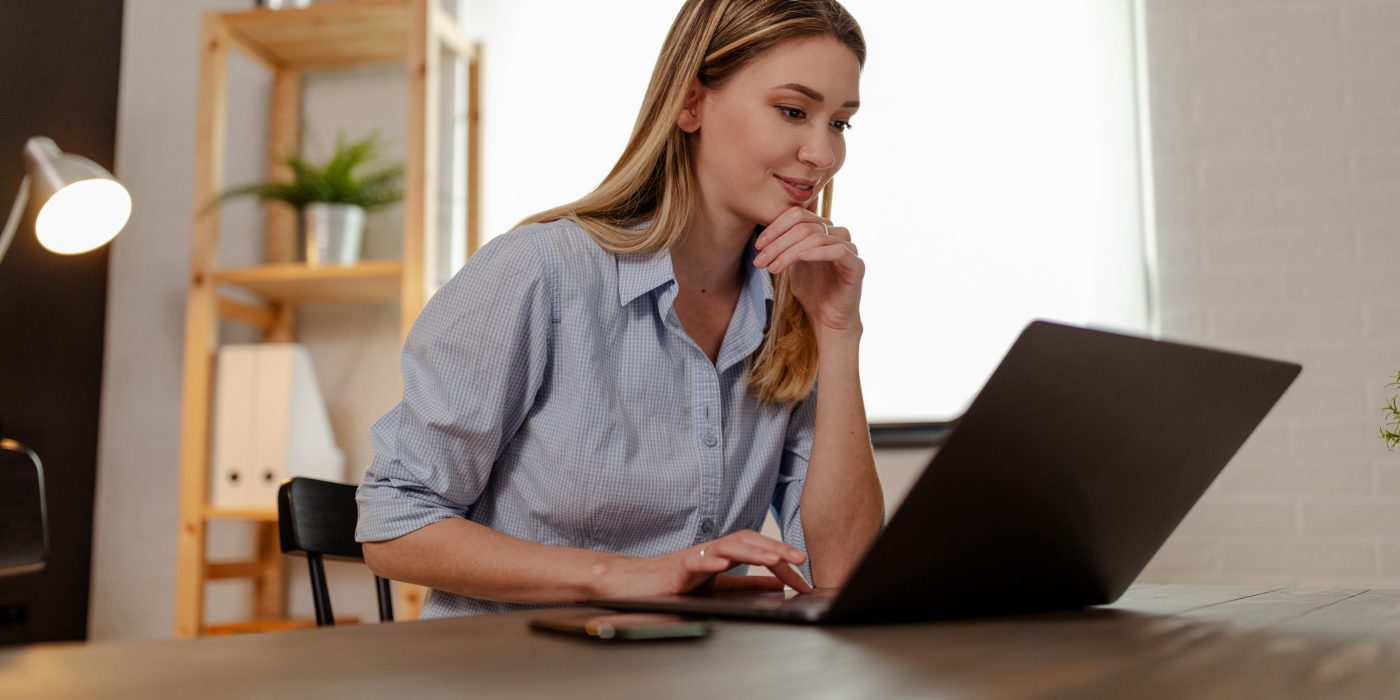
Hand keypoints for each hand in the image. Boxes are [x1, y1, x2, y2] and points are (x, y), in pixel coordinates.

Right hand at [590, 529, 812, 598]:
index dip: (781, 558)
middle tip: (799, 560)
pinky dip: (709, 562)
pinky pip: (693, 562)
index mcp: (722, 554)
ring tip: (773, 559)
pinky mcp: (675, 570)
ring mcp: (693, 557)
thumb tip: (779, 583)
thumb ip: (746, 585)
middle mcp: (711, 551)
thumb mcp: (718, 585)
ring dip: (751, 552)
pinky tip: (723, 565)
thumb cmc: (673, 582)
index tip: (803, 573)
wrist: (633, 584)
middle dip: (775, 548)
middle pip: (746, 540)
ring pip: (725, 547)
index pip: (757, 548)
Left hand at [753, 204, 863, 335]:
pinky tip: (800, 259)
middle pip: (804, 226)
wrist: (829, 320)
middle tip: (760, 259)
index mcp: (822, 230)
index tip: (758, 245)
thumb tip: (764, 234)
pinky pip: (838, 250)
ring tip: (772, 267)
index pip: (798, 215)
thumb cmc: (812, 292)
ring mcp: (849, 248)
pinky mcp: (856, 265)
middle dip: (778, 242)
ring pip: (817, 237)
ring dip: (789, 251)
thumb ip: (785, 246)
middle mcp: (837, 235)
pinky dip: (816, 252)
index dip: (775, 227)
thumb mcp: (793, 264)